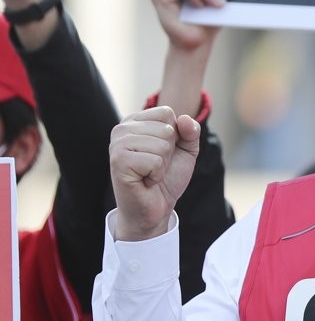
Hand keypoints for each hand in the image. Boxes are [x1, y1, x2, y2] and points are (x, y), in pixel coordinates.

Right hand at [110, 107, 200, 240]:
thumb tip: (185, 119)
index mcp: (135, 121)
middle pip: (166, 129)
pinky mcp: (118, 161)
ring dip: (163, 165)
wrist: (156, 207)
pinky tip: (145, 181)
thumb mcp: (186, 150)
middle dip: (169, 152)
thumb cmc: (167, 177)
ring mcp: (117, 144)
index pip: (167, 112)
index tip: (163, 152)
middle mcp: (122, 129)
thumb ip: (191, 132)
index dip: (175, 136)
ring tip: (150, 173)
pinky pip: (155, 161)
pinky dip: (157, 175)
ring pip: (162, 145)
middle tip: (156, 166)